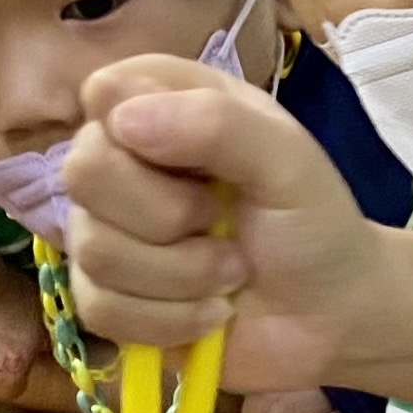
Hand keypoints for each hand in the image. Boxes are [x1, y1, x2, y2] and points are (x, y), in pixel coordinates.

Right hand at [63, 56, 390, 390]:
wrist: (330, 316)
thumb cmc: (312, 223)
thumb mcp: (288, 160)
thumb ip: (218, 123)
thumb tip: (122, 121)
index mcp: (166, 104)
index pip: (104, 92)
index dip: (138, 128)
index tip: (199, 162)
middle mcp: (125, 161)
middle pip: (82, 172)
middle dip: (166, 215)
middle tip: (222, 221)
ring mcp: (107, 231)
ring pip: (93, 251)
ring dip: (181, 276)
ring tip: (231, 273)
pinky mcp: (106, 298)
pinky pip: (100, 310)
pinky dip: (170, 320)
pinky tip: (210, 313)